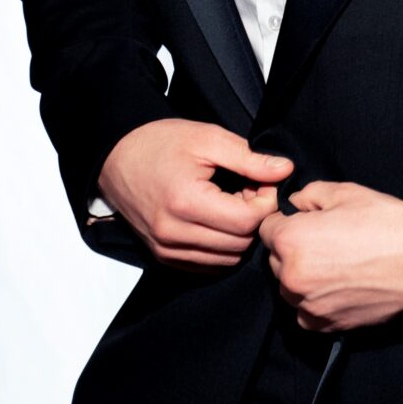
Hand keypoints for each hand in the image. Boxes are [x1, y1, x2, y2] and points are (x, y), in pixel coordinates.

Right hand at [97, 120, 291, 268]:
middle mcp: (174, 234)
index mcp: (186, 203)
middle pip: (240, 244)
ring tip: (233, 202)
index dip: (265, 202)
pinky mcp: (164, 256)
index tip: (263, 181)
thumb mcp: (209, 138)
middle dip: (254, 218)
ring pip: (226, 259)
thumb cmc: (161, 143)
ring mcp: (167, 249)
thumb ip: (249, 158)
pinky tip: (219, 219)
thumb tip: (284, 170)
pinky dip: (223, 247)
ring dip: (239, 234)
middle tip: (250, 190)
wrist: (117, 157)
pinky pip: (207, 265)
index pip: (246, 222)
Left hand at [258, 181, 402, 332]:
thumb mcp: (344, 192)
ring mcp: (308, 305)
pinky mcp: (325, 325)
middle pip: (276, 260)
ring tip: (334, 264)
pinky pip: (305, 312)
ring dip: (302, 276)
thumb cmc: (384, 222)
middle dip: (292, 249)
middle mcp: (292, 276)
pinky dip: (315, 301)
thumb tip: (294, 205)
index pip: (266, 229)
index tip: (303, 221)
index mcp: (292, 240)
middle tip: (324, 241)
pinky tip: (338, 285)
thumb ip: (307, 195)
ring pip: (289, 288)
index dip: (285, 221)